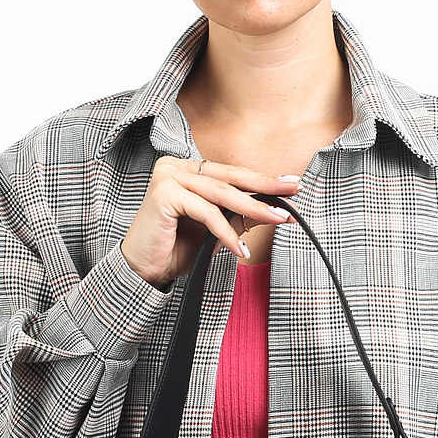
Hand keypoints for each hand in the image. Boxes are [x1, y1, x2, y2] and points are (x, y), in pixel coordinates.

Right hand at [119, 157, 301, 287]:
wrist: (143, 271)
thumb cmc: (175, 252)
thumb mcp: (215, 232)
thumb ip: (238, 217)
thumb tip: (273, 210)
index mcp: (188, 170)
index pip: (231, 174)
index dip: (262, 181)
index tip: (291, 186)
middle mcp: (176, 166)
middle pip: (230, 178)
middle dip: (265, 186)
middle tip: (293, 190)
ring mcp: (168, 176)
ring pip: (221, 194)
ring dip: (253, 208)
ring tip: (278, 219)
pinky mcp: (163, 193)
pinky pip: (206, 212)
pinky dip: (226, 232)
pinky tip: (240, 249)